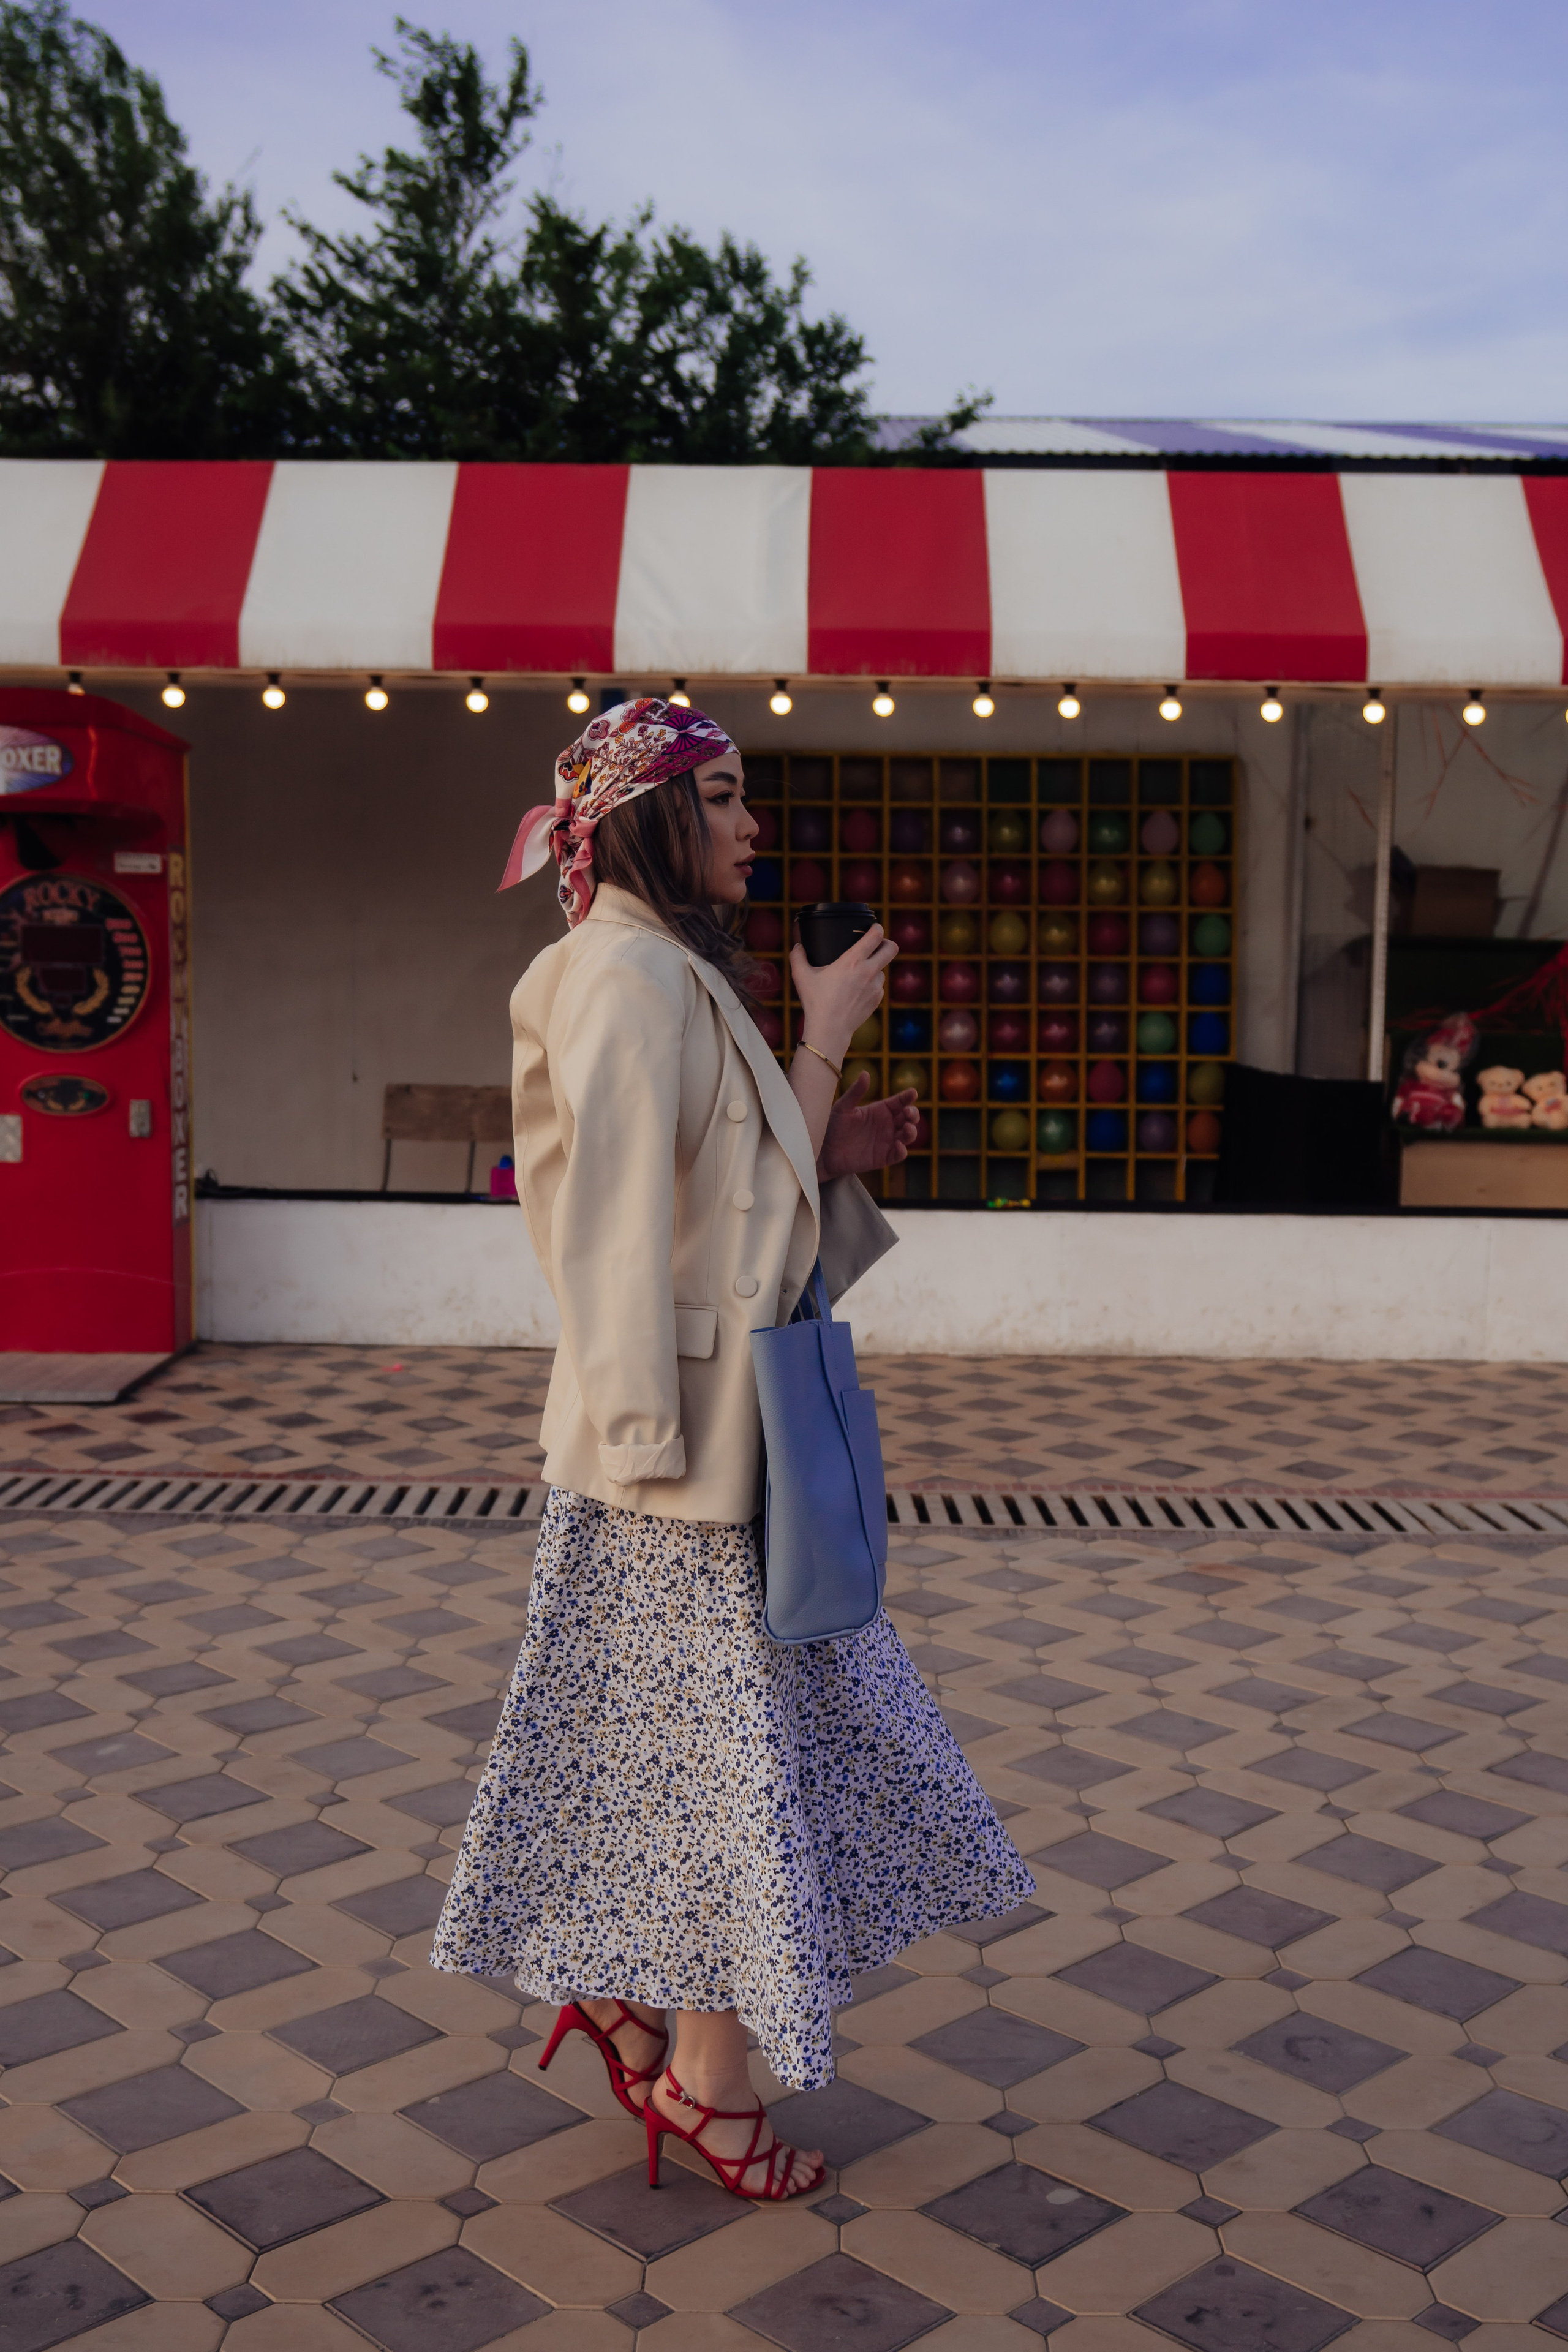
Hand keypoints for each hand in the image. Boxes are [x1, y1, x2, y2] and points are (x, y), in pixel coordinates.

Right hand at [788, 926, 897, 1066]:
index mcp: (853, 961)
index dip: (877, 928)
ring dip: (875, 968)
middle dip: (887, 943)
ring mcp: (876, 987)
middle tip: (878, 945)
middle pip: (891, 949)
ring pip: (883, 970)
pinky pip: (878, 987)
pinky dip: (871, 986)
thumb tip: (797, 946)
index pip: (876, 936)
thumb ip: (797, 957)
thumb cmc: (816, 1002)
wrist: (829, 1029)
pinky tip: (857, 991)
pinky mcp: (877, 1000)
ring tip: (859, 975)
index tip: (873, 928)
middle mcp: (869, 971)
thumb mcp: (801, 976)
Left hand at [818, 1075, 919, 1177]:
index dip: (907, 1097)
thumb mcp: (842, 1107)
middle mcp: (886, 1125)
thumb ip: (855, 1092)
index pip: (899, 1101)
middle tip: (908, 1113)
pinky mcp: (884, 1157)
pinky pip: (899, 1154)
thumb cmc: (832, 1127)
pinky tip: (898, 1145)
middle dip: (913, 1114)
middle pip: (909, 1117)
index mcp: (879, 1110)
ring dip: (912, 1131)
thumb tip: (865, 1073)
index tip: (912, 1092)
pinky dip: (902, 1150)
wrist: (824, 1151)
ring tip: (906, 1127)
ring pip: (908, 1135)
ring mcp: (887, 1141)